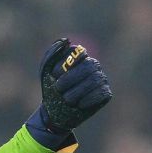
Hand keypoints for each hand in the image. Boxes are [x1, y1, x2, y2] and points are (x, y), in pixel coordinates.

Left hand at [26, 38, 111, 152]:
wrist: (54, 112)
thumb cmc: (50, 89)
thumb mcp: (45, 71)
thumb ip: (52, 54)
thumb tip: (66, 41)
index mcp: (79, 57)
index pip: (78, 52)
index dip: (65, 64)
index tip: (54, 75)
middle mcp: (93, 65)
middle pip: (88, 66)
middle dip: (70, 79)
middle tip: (58, 88)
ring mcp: (101, 79)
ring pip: (94, 80)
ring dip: (75, 92)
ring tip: (66, 99)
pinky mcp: (105, 93)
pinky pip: (100, 94)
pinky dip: (85, 101)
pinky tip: (78, 105)